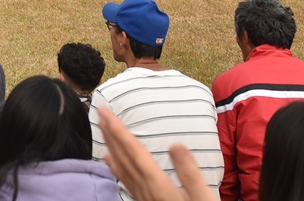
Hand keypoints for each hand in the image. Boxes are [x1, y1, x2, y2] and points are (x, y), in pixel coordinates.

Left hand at [98, 107, 214, 200]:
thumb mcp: (204, 198)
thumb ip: (189, 173)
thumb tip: (176, 145)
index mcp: (158, 185)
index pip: (135, 152)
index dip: (119, 131)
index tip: (106, 112)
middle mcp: (145, 190)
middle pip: (124, 157)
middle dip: (110, 133)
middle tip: (100, 112)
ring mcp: (143, 197)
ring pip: (121, 168)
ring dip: (111, 146)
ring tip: (102, 129)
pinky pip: (124, 181)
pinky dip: (115, 166)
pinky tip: (109, 160)